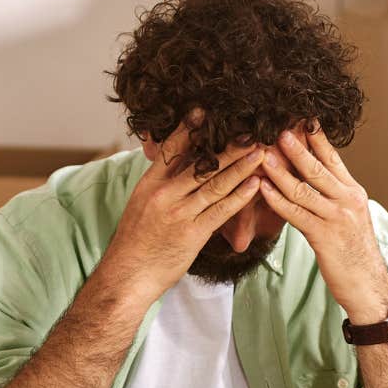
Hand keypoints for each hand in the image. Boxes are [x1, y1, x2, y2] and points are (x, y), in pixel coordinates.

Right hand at [95, 118, 265, 308]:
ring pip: (215, 184)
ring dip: (240, 166)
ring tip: (259, 151)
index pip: (171, 149)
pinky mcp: (193, 234)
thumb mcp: (140, 205)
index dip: (188, 130)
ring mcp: (179, 214)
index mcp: (149, 184)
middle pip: (200, 164)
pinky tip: (255, 183)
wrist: (128, 276)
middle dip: (228, 146)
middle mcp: (164, 195)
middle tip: (248, 130)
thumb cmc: (135, 242)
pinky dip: (240, 196)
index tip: (203, 111)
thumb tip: (176, 167)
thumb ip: (159, 184)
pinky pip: (221, 211)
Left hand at [257, 125, 387, 323]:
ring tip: (262, 153)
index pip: (333, 157)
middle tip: (277, 126)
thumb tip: (315, 177)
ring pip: (304, 188)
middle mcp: (347, 200)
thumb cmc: (355, 254)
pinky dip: (277, 199)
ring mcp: (336, 217)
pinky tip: (262, 188)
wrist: (368, 286)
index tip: (301, 117)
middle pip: (318, 167)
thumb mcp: (350, 218)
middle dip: (296, 146)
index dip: (316, 137)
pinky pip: (296, 214)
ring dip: (281, 170)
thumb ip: (334, 196)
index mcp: (353, 192)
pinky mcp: (324, 236)